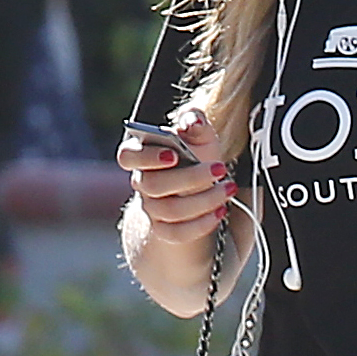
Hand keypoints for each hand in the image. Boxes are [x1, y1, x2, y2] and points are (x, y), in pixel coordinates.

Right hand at [116, 106, 233, 245]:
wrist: (200, 184)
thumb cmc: (196, 155)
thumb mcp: (200, 135)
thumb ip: (195, 122)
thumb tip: (191, 122)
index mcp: (142, 155)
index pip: (127, 156)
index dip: (146, 157)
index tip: (174, 155)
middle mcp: (142, 183)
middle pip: (153, 185)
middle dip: (190, 178)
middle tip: (220, 168)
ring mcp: (151, 209)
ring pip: (170, 211)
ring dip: (204, 200)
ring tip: (228, 188)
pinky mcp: (164, 230)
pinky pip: (177, 233)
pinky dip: (201, 224)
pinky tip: (220, 211)